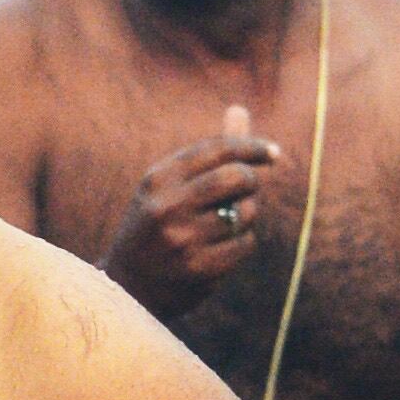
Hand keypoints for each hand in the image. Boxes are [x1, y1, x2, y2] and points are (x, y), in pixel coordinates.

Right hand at [101, 116, 284, 313]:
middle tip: (245, 190)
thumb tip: (241, 110)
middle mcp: (167, 206)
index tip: (272, 152)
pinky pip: (246, 243)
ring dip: (244, 217)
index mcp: (157, 179)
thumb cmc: (154, 227)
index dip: (252, 147)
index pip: (217, 149)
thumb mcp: (168, 187)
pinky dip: (241, 244)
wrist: (126, 289)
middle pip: (237, 177)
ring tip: (219, 226)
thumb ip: (208, 153)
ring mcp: (182, 239)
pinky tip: (218, 250)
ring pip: (245, 212)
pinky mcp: (199, 268)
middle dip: (250, 182)